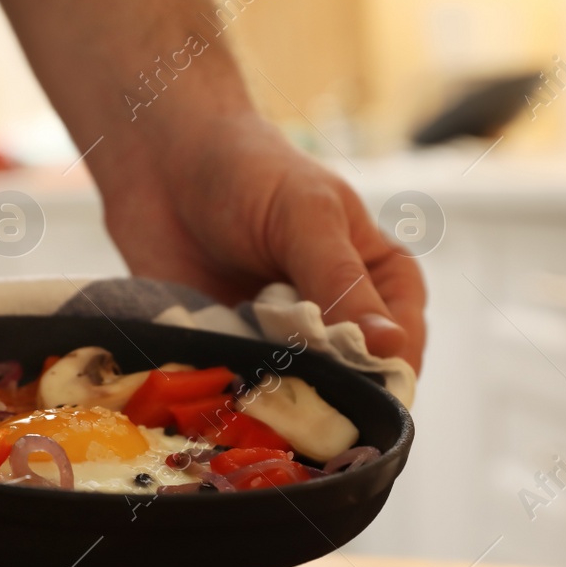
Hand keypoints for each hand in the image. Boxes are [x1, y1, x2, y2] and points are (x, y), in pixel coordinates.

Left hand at [96, 110, 426, 370]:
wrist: (161, 164)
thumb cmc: (248, 172)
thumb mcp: (305, 215)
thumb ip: (340, 280)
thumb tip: (388, 345)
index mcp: (382, 281)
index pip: (403, 347)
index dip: (383, 374)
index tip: (350, 387)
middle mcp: (341, 321)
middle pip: (354, 385)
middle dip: (327, 396)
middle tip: (290, 390)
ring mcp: (289, 345)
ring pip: (301, 399)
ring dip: (279, 402)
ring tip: (251, 389)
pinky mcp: (239, 358)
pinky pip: (248, 395)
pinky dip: (237, 397)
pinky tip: (220, 390)